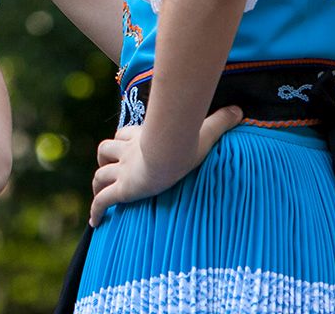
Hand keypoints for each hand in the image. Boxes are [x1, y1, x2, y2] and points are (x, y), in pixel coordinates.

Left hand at [89, 105, 242, 225]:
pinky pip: (103, 201)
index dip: (122, 138)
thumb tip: (239, 110)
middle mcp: (128, 153)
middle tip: (109, 169)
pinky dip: (96, 210)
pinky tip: (94, 223)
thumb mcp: (207, 127)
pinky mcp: (123, 189)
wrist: (171, 149)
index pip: (125, 134)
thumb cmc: (188, 137)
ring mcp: (124, 171)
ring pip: (100, 174)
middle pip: (105, 150)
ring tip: (100, 193)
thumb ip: (221, 119)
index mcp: (143, 137)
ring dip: (98, 183)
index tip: (124, 144)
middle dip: (105, 159)